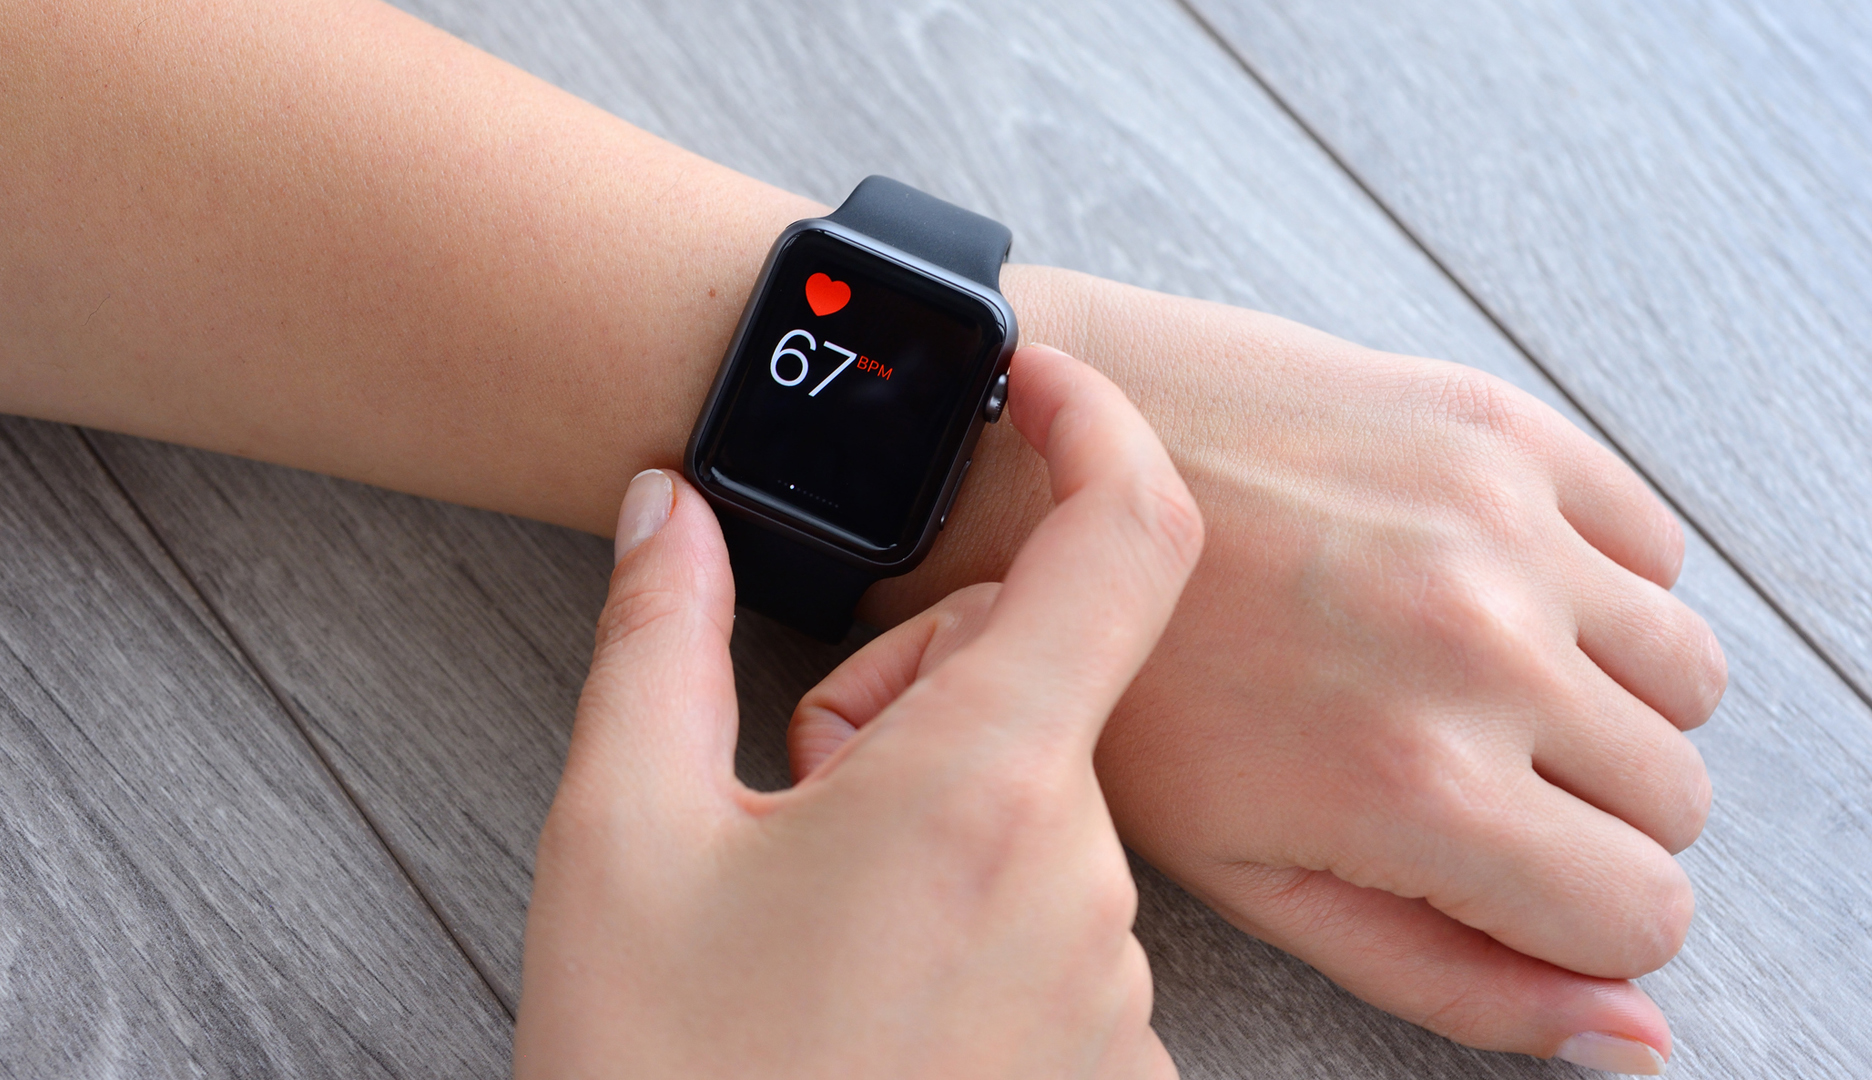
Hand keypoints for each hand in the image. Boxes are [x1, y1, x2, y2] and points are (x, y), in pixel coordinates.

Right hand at [515, 345, 1203, 1077]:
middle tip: (797, 782)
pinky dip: (976, 900)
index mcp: (988, 792)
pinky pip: (1063, 914)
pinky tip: (868, 979)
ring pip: (1045, 803)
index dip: (1094, 429)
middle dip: (920, 689)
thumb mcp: (622, 838)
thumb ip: (657, 635)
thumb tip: (672, 503)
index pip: (1123, 546)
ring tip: (815, 906)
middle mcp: (1090, 886)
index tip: (1038, 381)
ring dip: (939, 802)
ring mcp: (1115, 991)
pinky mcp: (1113, 1070)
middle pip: (1040, 684)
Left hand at [862, 269, 1725, 1073]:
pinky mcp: (1494, 425)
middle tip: (1464, 772)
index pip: (1645, 914)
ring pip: (1690, 674)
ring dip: (1609, 701)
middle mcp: (1481, 644)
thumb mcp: (1253, 877)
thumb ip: (1450, 973)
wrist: (1030, 478)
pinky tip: (1484, 590)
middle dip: (1589, 814)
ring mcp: (1497, 520)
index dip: (1574, 918)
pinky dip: (1600, 586)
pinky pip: (1656, 544)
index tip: (1502, 878)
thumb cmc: (1124, 694)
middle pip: (1677, 797)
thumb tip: (1633, 1040)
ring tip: (1474, 683)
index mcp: (1416, 780)